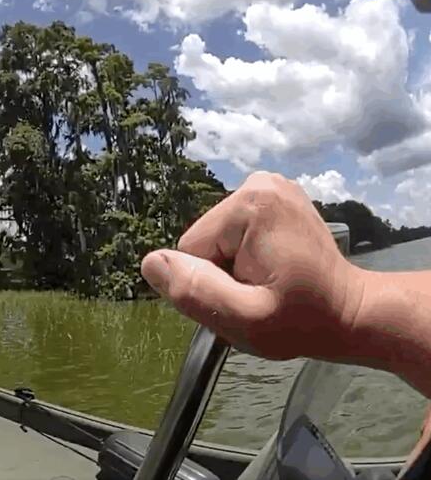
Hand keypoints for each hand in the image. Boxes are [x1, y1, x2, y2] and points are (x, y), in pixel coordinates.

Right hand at [140, 171, 362, 361]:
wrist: (352, 313)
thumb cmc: (304, 321)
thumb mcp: (246, 318)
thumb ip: (196, 291)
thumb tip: (151, 263)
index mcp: (251, 203)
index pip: (191, 251)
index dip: (212, 283)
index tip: (248, 297)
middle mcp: (259, 182)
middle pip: (203, 242)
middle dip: (222, 273)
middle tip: (260, 294)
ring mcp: (269, 186)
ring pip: (216, 240)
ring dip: (234, 268)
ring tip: (270, 284)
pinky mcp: (274, 197)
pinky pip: (232, 233)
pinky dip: (246, 256)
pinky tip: (275, 269)